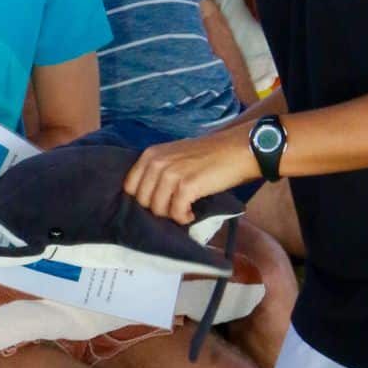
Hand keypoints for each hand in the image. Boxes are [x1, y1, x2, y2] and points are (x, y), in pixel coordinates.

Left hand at [122, 127, 255, 224]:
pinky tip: (192, 214)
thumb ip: (158, 171)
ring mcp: (170, 173)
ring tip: (185, 211)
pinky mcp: (186, 185)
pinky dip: (183, 218)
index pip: (130, 186)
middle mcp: (156, 162)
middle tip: (174, 209)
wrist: (237, 149)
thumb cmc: (208, 156)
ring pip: (157, 209)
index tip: (159, 205)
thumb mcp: (174, 156)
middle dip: (157, 210)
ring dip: (171, 216)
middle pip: (142, 201)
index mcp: (150, 155)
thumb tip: (148, 197)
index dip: (142, 201)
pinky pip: (176, 212)